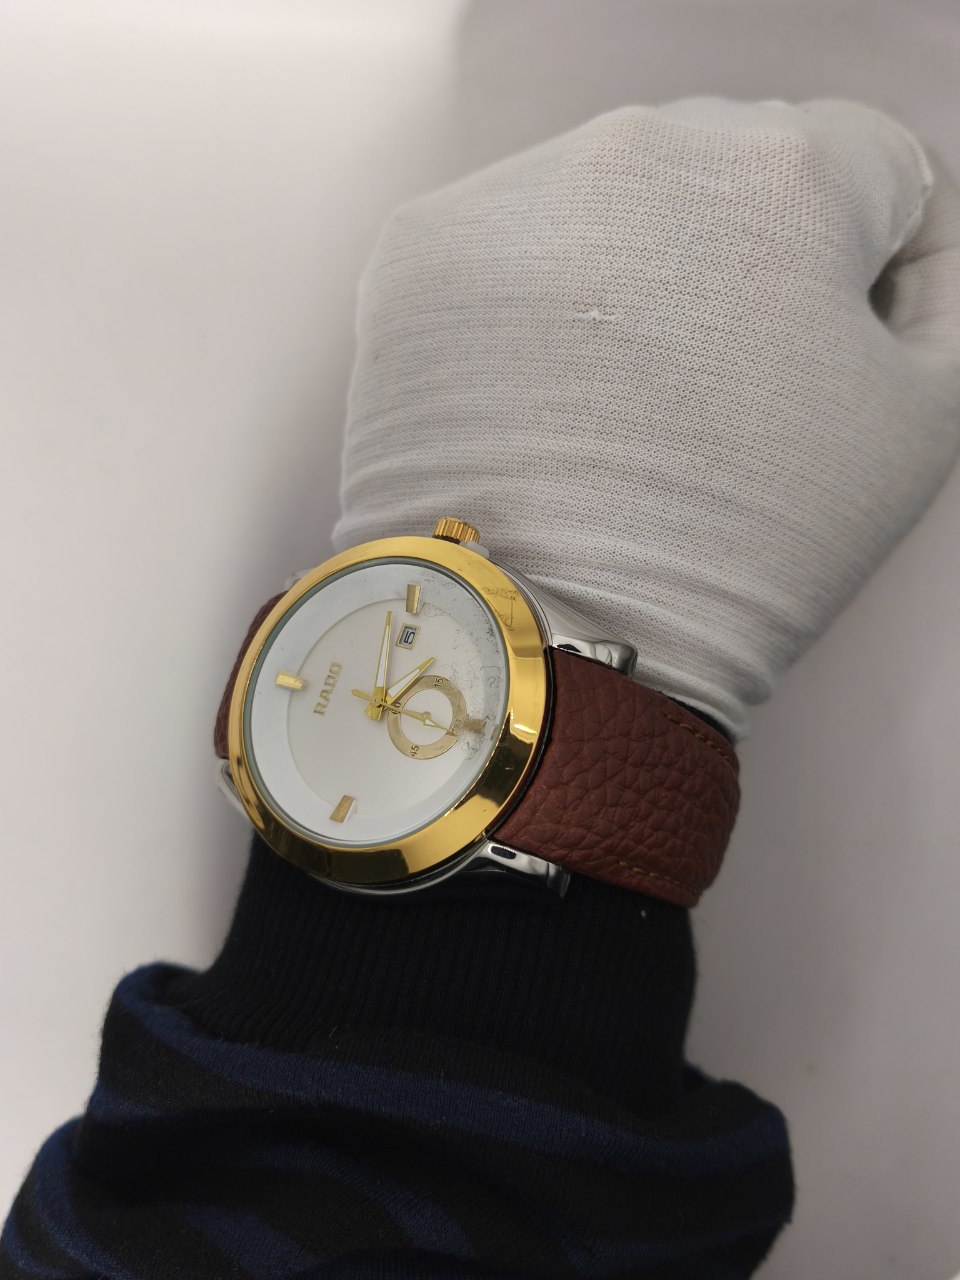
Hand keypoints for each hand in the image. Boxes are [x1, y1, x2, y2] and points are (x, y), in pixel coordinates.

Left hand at [332, 98, 959, 738]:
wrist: (556, 640)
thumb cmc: (743, 548)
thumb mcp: (916, 423)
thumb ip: (930, 298)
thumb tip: (892, 254)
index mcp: (791, 178)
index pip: (869, 167)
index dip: (863, 267)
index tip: (823, 345)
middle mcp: (645, 149)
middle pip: (731, 166)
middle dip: (746, 255)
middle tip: (719, 383)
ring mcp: (518, 193)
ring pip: (613, 193)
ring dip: (635, 266)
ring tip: (620, 400)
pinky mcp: (423, 250)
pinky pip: (513, 240)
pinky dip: (535, 298)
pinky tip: (543, 391)